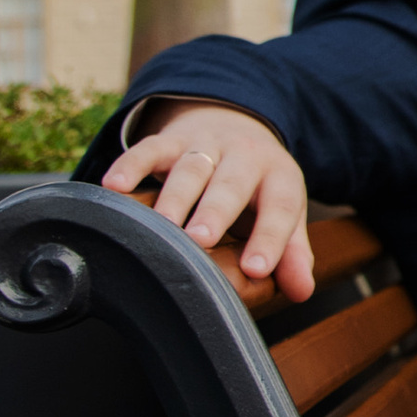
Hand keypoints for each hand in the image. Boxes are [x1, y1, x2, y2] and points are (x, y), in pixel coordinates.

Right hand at [99, 100, 314, 297]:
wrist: (234, 124)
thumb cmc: (258, 186)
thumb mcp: (283, 210)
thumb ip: (292, 252)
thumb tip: (301, 291)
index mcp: (279, 177)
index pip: (280, 208)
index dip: (270, 239)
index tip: (255, 270)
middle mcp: (244, 156)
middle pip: (230, 184)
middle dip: (214, 212)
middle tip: (200, 241)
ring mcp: (205, 146)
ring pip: (189, 169)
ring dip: (175, 196)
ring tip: (162, 226)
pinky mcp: (170, 140)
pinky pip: (149, 149)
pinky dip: (131, 164)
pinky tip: (114, 186)